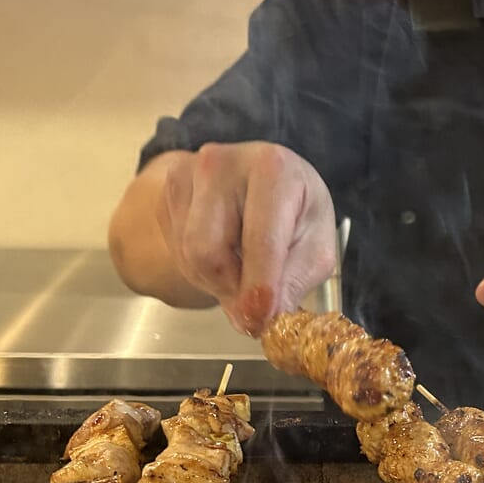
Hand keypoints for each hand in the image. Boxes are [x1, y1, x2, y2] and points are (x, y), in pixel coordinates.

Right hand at [156, 142, 337, 334]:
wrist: (268, 183)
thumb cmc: (297, 214)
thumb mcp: (315, 250)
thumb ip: (292, 283)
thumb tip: (261, 319)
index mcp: (272, 169)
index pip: (260, 239)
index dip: (258, 287)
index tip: (259, 319)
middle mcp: (222, 162)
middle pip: (210, 253)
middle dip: (233, 291)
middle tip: (255, 306)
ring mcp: (187, 173)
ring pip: (189, 257)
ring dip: (217, 284)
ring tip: (244, 272)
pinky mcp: (168, 191)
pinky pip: (176, 251)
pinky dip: (201, 270)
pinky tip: (224, 256)